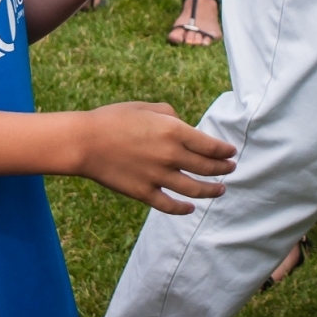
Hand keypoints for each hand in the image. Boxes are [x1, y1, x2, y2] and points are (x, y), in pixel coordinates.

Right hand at [76, 101, 236, 213]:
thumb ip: (169, 114)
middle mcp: (170, 155)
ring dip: (212, 191)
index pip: (210, 145)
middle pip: (206, 167)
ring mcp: (158, 177)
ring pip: (194, 189)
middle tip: (232, 168)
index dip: (224, 150)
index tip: (231, 152)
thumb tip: (183, 125)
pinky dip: (183, 208)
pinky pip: (170, 205)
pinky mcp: (144, 193)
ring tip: (221, 190)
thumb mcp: (144, 107)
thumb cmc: (113, 119)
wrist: (84, 142)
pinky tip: (190, 207)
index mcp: (173, 131)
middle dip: (223, 169)